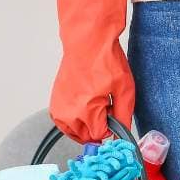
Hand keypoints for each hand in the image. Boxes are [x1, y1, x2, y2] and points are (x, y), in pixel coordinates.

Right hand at [49, 0, 134, 143]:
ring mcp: (59, 109)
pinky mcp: (54, 104)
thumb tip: (121, 136)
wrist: (87, 41)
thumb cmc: (105, 61)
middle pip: (87, 138)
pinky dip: (76, 120)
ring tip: (94, 104)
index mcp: (85, 111)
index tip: (113, 114)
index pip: (100, 137)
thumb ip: (123, 118)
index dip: (110, 129)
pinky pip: (66, 124)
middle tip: (104, 105)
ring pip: (75, 133)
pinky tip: (84, 106)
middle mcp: (68, 113)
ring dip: (86, 126)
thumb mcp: (125, 91)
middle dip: (98, 127)